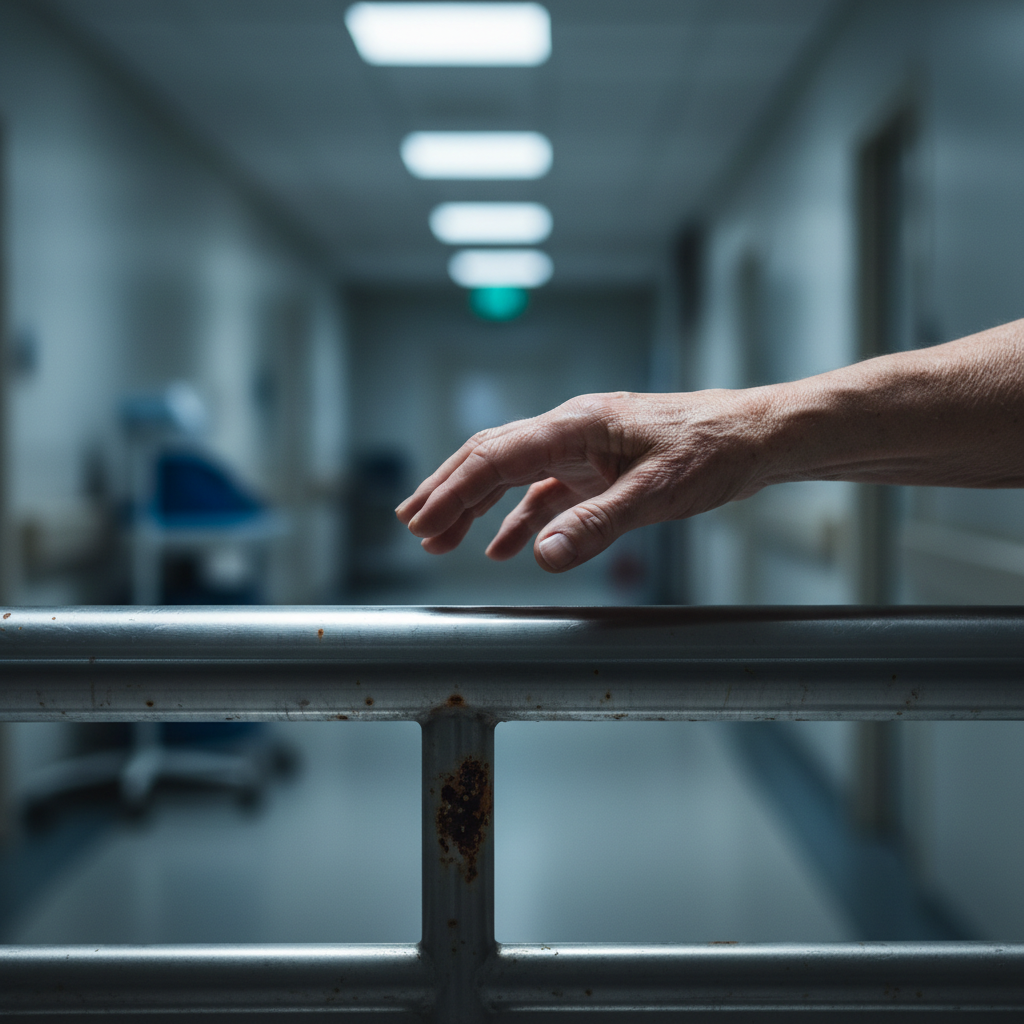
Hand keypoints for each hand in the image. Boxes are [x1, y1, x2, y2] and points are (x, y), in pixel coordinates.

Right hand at [395, 389, 772, 572]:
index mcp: (576, 426)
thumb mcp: (656, 494)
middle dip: (448, 491)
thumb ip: (597, 525)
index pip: (495, 456)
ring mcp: (585, 449)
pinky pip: (546, 493)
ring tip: (440, 536)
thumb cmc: (713, 452)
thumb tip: (541, 557)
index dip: (452, 491)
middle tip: (412, 525)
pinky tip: (505, 546)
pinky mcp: (601, 467)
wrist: (757, 436)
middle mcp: (572, 431)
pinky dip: (519, 518)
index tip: (420, 522)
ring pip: (513, 474)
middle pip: (491, 457)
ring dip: (475, 504)